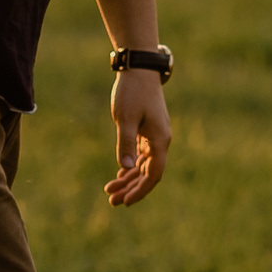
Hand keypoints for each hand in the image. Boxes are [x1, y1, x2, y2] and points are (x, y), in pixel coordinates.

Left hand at [105, 69, 171, 206]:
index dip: (140, 190)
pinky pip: (142, 155)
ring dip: (129, 179)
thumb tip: (127, 168)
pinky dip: (132, 166)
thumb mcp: (125, 119)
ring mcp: (155, 136)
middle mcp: (161, 141)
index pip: (153, 174)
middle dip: (131, 189)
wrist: (139, 70)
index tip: (125, 201)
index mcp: (159, 140)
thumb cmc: (132, 92)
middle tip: (112, 202)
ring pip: (144, 165)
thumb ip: (126, 143)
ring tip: (110, 192)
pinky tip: (121, 175)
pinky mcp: (148, 131)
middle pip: (148, 173)